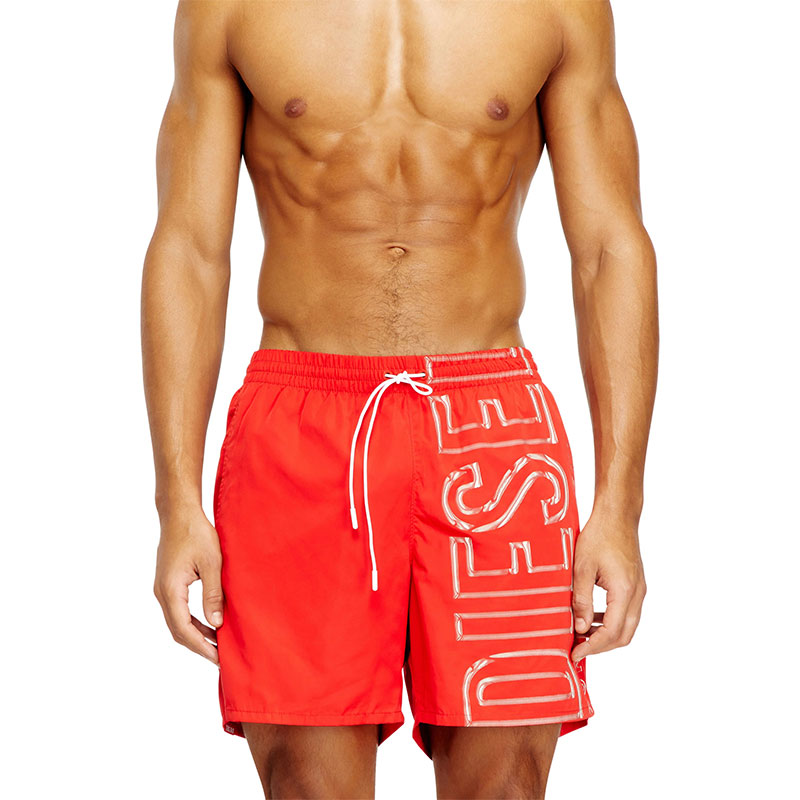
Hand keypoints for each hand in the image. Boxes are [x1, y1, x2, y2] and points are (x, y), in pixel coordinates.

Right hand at [153, 506, 223, 664]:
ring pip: (177, 621)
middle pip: (178, 630)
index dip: (201, 647)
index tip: (218, 659)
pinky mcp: (168, 583)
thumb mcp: (212, 563)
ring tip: (218, 644)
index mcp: (170, 590)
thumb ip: (213, 594)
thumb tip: (216, 624)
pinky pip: (178, 610)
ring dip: (196, 634)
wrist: (179, 513)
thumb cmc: (196, 533)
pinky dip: (193, 621)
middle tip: (220, 657)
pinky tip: (209, 623)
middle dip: (199, 645)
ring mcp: (163, 589)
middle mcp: (162, 593)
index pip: (183, 630)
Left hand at [570, 511, 646, 662]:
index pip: (612, 632)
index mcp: (625, 591)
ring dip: (606, 634)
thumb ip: (581, 600)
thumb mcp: (581, 567)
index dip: (593, 647)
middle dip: (601, 646)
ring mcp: (639, 589)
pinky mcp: (636, 584)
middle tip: (578, 649)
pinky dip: (611, 621)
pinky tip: (593, 617)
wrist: (617, 515)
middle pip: (624, 635)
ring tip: (582, 635)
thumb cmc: (599, 535)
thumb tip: (580, 628)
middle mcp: (637, 593)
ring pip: (627, 625)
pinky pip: (627, 612)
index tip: (576, 654)